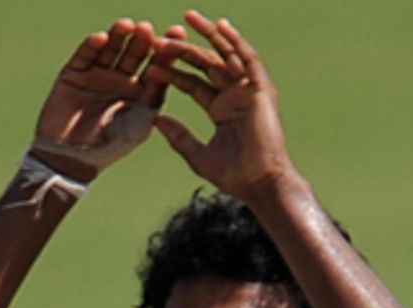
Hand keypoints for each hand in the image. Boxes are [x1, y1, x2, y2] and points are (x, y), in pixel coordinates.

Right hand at [32, 18, 178, 180]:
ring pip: (110, 49)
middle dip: (142, 41)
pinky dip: (91, 46)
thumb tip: (170, 70)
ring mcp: (96, 75)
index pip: (156, 66)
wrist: (71, 161)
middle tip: (147, 29)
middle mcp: (120, 80)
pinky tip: (100, 38)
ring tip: (127, 25)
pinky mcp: (73, 74)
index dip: (166, 50)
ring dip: (119, 36)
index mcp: (140, 92)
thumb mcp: (139, 124)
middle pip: (134, 54)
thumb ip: (154, 97)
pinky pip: (84, 56)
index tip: (176, 34)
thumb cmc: (110, 148)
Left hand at [147, 11, 293, 199]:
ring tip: (188, 18)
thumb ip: (179, 136)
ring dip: (208, 36)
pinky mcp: (261, 90)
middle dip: (184, 49)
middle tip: (161, 37)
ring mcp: (248, 90)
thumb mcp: (198, 155)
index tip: (151, 63)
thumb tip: (156, 120)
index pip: (192, 84)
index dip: (172, 73)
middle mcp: (234, 95)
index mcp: (220, 109)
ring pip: (226, 55)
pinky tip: (220, 27)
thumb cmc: (233, 175)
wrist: (259, 184)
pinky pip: (248, 60)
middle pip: (207, 64)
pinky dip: (235, 43)